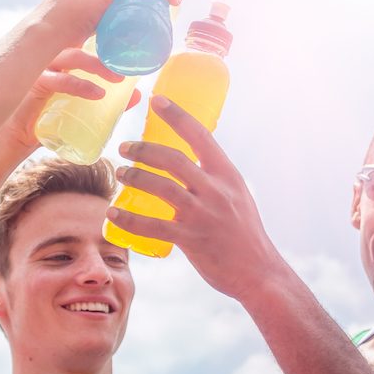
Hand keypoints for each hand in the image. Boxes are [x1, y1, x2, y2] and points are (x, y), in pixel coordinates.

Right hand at [1, 48, 139, 151]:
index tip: (131, 44)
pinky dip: (79, 85)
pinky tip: (97, 93)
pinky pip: (58, 79)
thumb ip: (108, 102)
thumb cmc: (47, 120)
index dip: (106, 37)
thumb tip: (137, 95)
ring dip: (96, 65)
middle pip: (81, 43)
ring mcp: (40, 68)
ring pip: (71, 56)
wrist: (15, 138)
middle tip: (128, 63)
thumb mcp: (83, 109)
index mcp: (62, 58)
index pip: (85, 40)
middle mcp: (50, 58)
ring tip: (117, 79)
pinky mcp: (33, 84)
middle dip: (106, 51)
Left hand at [106, 96, 281, 299]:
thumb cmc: (244, 235)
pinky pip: (153, 226)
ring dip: (135, 177)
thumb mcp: (237, 197)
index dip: (177, 115)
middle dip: (144, 149)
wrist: (259, 273)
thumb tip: (189, 163)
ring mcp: (204, 215)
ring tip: (119, 174)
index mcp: (228, 175)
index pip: (201, 136)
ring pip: (162, 188)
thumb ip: (214, 180)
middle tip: (124, 147)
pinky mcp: (192, 240)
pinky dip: (130, 219)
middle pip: (174, 159)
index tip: (156, 100)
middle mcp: (217, 190)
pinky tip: (113, 213)